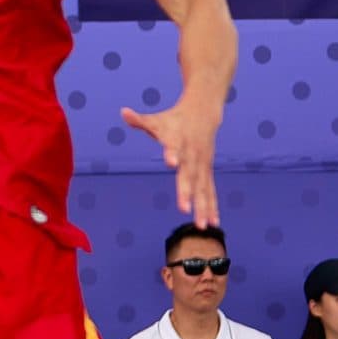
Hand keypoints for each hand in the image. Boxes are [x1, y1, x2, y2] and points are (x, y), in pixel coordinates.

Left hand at [122, 97, 220, 226]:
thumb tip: (123, 112)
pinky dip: (212, 206)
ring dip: (204, 207)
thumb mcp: (157, 119)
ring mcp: (202, 164)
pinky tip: (213, 223)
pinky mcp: (207, 170)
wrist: (204, 112)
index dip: (172, 153)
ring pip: (203, 187)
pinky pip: (210, 190)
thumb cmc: (174, 119)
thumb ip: (140, 120)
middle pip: (190, 175)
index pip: (174, 147)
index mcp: (178, 140)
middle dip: (187, 192)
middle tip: (184, 209)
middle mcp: (192, 154)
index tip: (170, 162)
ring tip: (202, 226)